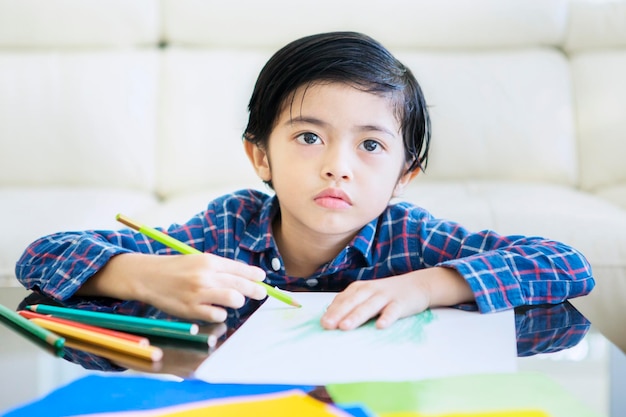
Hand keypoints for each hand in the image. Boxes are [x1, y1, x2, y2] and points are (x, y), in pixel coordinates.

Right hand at [82, 253, 266, 322]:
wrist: (148, 277)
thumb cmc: (177, 269)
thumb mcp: (198, 260)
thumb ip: (220, 268)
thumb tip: (246, 276)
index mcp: (208, 261)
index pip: (239, 268)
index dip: (254, 275)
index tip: (263, 279)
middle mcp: (205, 276)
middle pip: (241, 284)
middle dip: (255, 290)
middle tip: (262, 294)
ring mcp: (199, 293)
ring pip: (234, 299)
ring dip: (237, 301)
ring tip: (234, 301)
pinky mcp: (192, 309)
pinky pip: (218, 314)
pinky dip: (221, 314)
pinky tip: (216, 310)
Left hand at [320, 267, 472, 330]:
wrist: (418, 285)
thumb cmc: (387, 294)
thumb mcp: (368, 295)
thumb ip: (352, 304)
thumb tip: (331, 318)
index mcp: (360, 288)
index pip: (343, 299)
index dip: (332, 310)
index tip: (322, 322)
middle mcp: (371, 290)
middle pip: (353, 302)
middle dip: (339, 313)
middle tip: (327, 325)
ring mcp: (386, 296)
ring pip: (369, 306)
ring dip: (357, 316)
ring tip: (345, 327)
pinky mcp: (401, 303)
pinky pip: (393, 311)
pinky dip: (387, 317)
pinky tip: (380, 326)